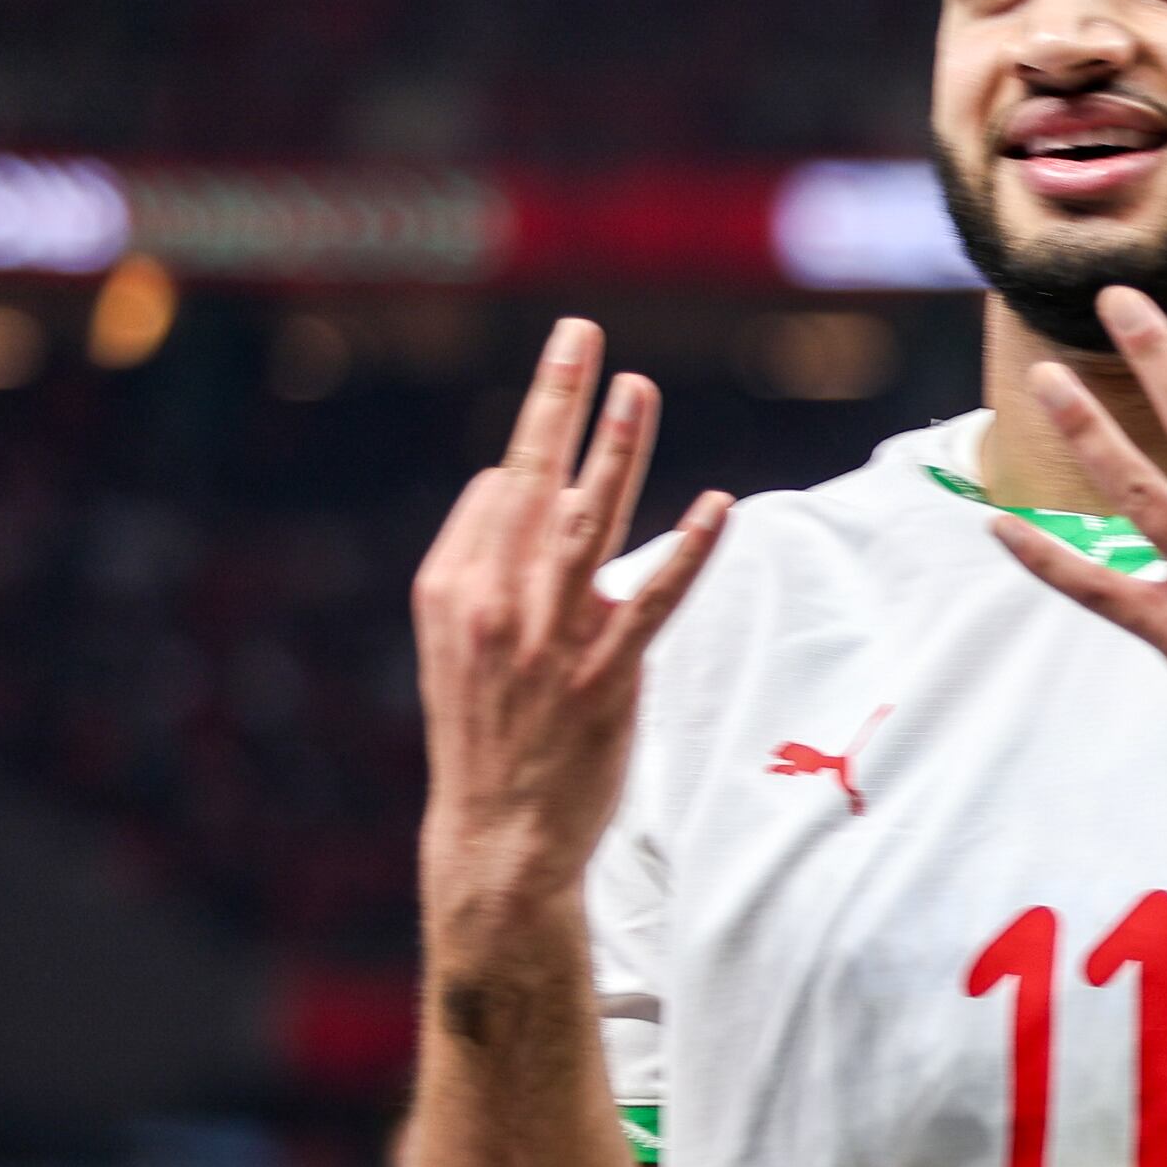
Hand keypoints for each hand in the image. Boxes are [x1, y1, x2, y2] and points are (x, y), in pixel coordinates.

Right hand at [414, 320, 730, 935]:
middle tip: (581, 331)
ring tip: (637, 386)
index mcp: (450, 587)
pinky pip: (651, 600)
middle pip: (529, 478)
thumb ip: (478, 564)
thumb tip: (506, 486)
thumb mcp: (452, 643)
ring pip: (587, 524)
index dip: (534, 459)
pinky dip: (687, 551)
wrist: (496, 834)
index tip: (563, 410)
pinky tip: (716, 504)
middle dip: (555, 400)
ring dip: (616, 450)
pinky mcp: (605, 676)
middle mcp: (494, 602)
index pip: (496, 492)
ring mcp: (549, 638)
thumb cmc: (486, 732)